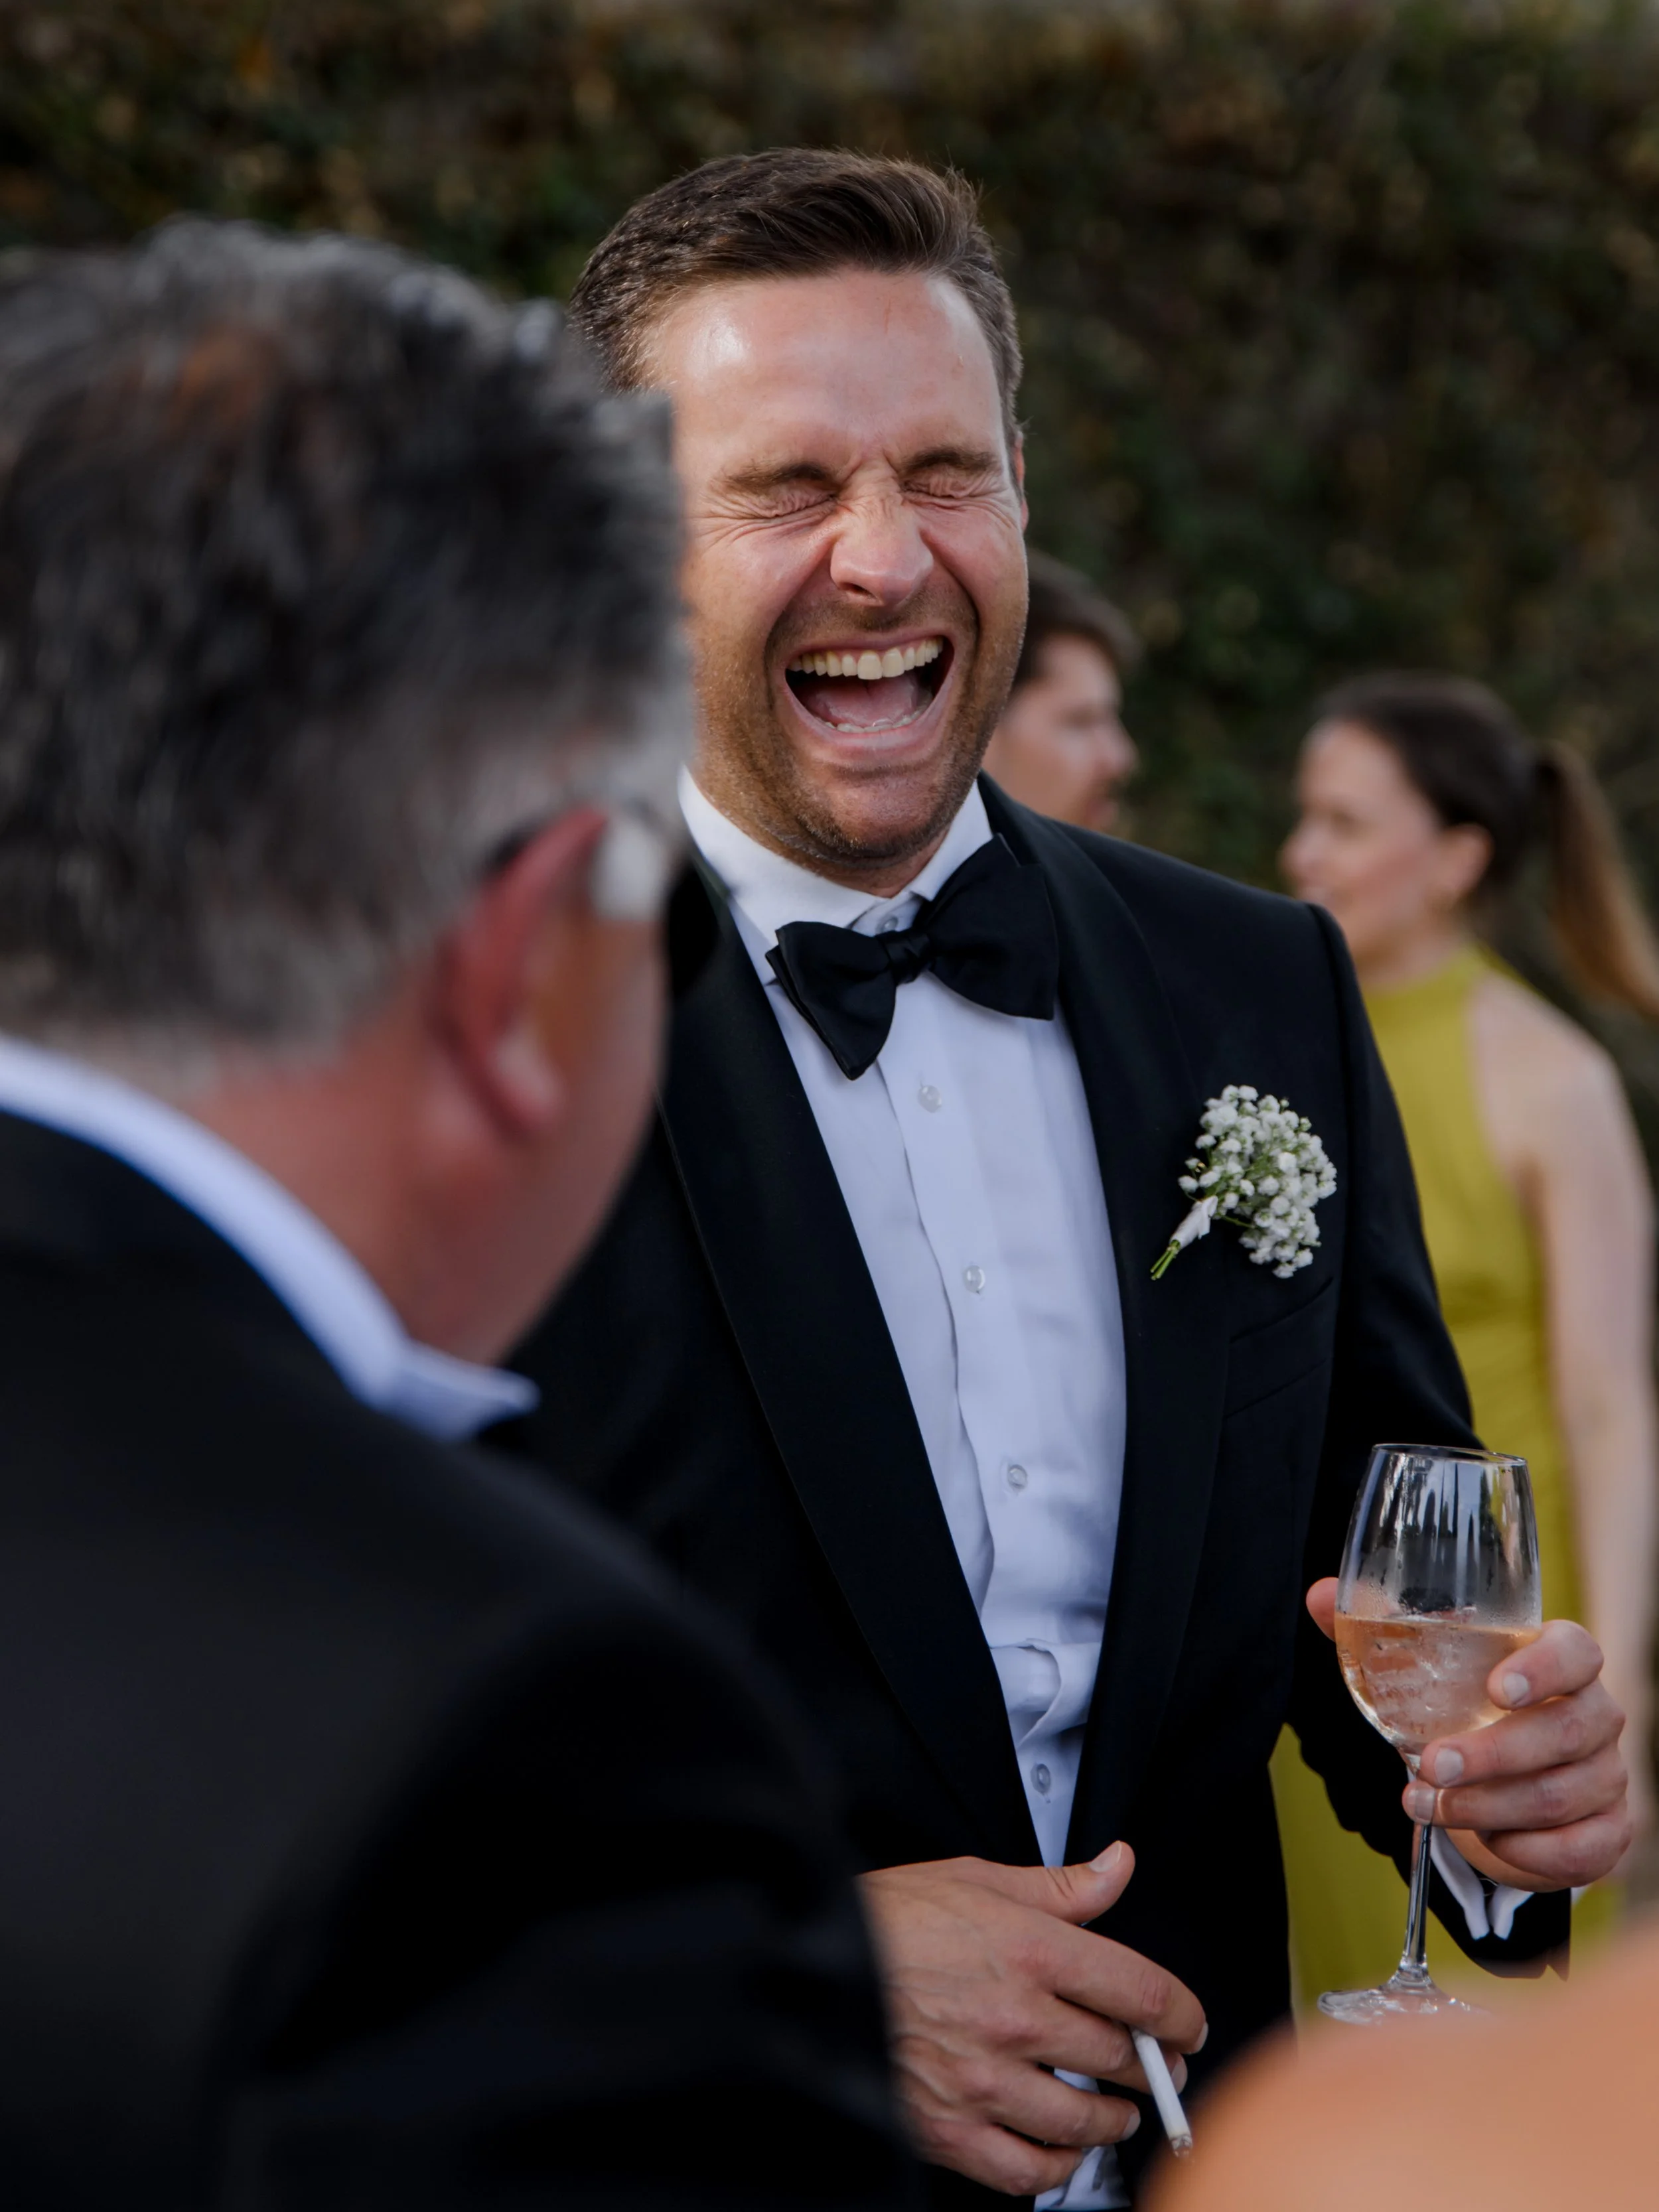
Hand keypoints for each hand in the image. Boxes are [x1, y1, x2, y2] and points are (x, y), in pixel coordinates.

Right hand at [857, 1843, 1204, 2197]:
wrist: (810, 1965)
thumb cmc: (886, 1919)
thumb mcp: (975, 1878)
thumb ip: (1059, 1886)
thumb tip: (1116, 1866)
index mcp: (1030, 1949)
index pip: (1143, 1992)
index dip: (1184, 2015)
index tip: (1189, 2025)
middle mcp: (1016, 2017)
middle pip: (1121, 2057)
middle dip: (1152, 2066)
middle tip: (1156, 2066)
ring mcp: (985, 2080)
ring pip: (1085, 2120)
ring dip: (1113, 2118)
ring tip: (1114, 2110)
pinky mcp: (952, 2130)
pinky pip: (1029, 2172)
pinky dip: (1058, 2167)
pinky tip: (1060, 2149)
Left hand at [1307, 1578, 1631, 1888]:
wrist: (1505, 1781)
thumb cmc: (1467, 1710)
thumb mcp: (1429, 1669)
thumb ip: (1378, 1628)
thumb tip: (1319, 1594)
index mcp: (1563, 1661)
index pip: (1577, 1650)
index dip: (1544, 1667)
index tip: (1499, 1688)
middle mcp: (1597, 1715)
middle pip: (1564, 1731)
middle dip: (1491, 1754)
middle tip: (1429, 1765)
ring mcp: (1608, 1775)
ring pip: (1559, 1795)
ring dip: (1485, 1806)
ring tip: (1423, 1805)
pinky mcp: (1610, 1831)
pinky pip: (1578, 1849)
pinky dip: (1523, 1851)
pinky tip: (1484, 1842)